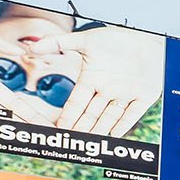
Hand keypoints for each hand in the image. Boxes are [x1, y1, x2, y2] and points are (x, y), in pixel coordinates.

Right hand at [31, 26, 162, 136]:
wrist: (147, 36)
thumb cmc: (117, 37)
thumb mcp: (86, 40)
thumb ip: (58, 43)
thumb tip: (33, 47)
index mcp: (91, 78)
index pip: (76, 102)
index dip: (68, 115)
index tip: (60, 127)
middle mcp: (107, 89)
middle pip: (91, 114)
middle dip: (82, 128)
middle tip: (73, 141)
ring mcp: (125, 94)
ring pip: (109, 117)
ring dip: (99, 130)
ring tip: (90, 143)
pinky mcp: (144, 96)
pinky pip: (132, 114)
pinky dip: (123, 125)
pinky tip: (115, 136)